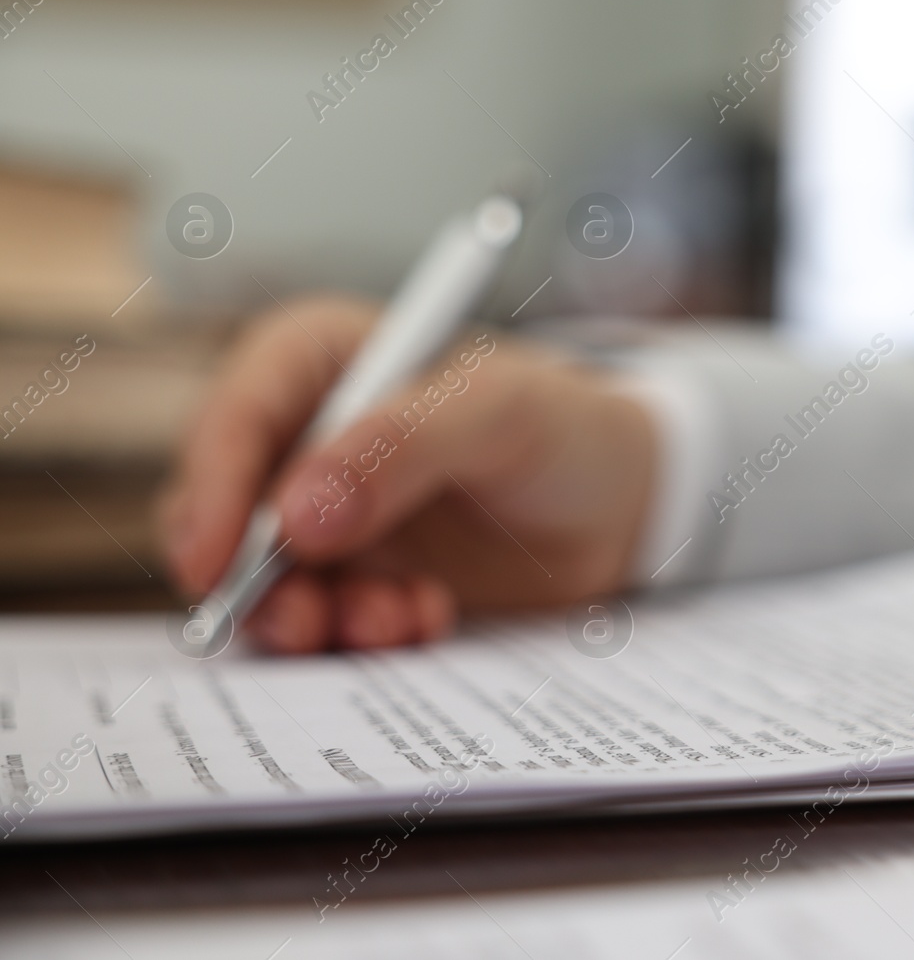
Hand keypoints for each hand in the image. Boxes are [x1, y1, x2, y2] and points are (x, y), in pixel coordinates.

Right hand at [159, 297, 655, 652]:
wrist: (623, 503)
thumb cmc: (564, 427)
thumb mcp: (499, 412)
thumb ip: (400, 447)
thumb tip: (294, 519)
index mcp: (322, 360)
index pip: (237, 415)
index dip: (212, 487)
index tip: (214, 561)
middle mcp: (307, 437)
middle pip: (226, 509)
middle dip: (256, 577)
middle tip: (307, 624)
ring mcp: (326, 513)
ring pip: (266, 578)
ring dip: (315, 615)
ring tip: (395, 621)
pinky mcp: (356, 576)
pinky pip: (322, 618)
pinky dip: (360, 633)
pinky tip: (425, 622)